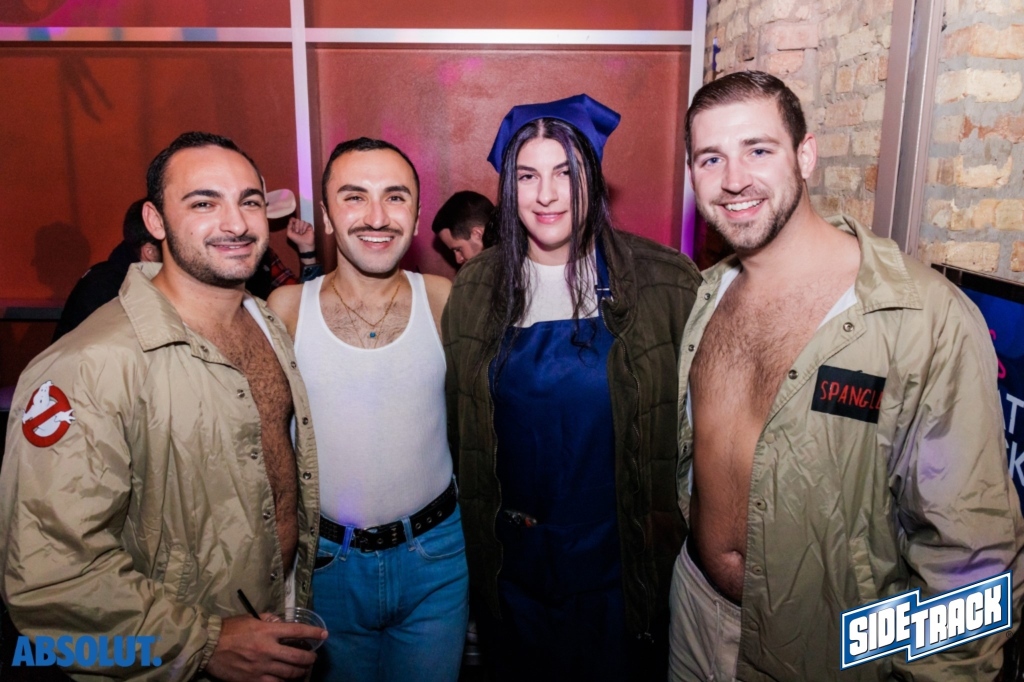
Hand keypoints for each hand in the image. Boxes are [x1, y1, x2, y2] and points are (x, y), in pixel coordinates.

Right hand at [205, 614, 326, 681]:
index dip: (313, 633)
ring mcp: (261, 667)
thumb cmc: (229, 629)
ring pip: (289, 673)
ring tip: (303, 671)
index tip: (324, 635)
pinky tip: (287, 680)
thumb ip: (268, 619)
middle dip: (310, 658)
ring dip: (300, 672)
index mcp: (267, 631)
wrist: (208, 647)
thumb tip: (281, 621)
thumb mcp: (250, 618)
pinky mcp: (253, 680)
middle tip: (313, 658)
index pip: (297, 631)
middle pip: (298, 657)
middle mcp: (267, 649)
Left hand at [286, 218, 314, 253]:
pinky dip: (305, 227)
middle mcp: (299, 225)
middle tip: (297, 232)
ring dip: (301, 227)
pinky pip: (306, 223)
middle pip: (297, 220)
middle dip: (297, 226)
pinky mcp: (309, 226)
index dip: (292, 219)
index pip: (293, 219)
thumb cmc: (296, 240)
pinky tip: (305, 231)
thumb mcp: (289, 234)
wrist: (304, 244)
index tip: (293, 221)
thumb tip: (291, 220)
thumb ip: (289, 227)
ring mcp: (304, 226)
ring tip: (302, 233)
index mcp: (294, 226)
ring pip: (302, 221)